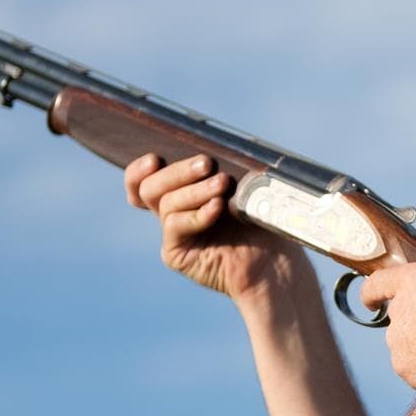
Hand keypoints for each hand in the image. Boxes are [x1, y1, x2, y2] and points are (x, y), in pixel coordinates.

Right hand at [124, 154, 304, 305]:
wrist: (275, 262)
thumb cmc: (262, 219)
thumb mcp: (241, 185)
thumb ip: (218, 169)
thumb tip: (205, 153)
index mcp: (181, 192)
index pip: (143, 179)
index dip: (140, 169)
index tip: (154, 158)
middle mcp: (171, 212)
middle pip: (150, 187)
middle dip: (177, 171)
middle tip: (206, 163)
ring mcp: (173, 233)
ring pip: (166, 203)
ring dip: (195, 190)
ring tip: (223, 183)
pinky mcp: (176, 254)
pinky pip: (176, 226)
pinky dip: (197, 214)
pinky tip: (217, 207)